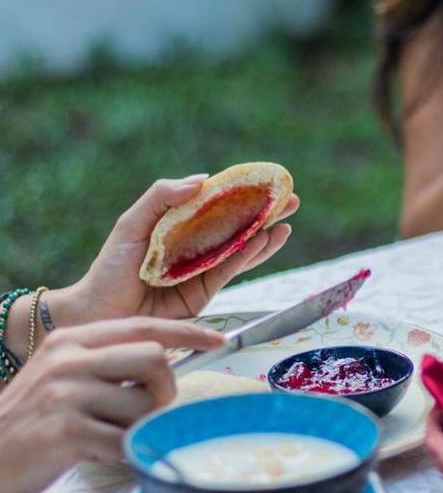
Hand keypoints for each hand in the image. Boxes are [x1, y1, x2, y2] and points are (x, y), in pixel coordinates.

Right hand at [0, 317, 223, 492]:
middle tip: (147, 409)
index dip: (187, 333)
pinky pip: (125, 441)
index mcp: (73, 340)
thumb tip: (167, 363)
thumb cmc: (33, 419)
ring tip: (110, 434)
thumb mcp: (63, 374)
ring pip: (144, 405)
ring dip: (139, 427)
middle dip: (164, 389)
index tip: (218, 339)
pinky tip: (100, 452)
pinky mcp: (65, 433)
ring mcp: (66, 395)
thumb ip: (108, 362)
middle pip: (155, 359)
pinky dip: (124, 451)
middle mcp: (70, 361)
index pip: (144, 326)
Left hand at [65, 175, 299, 323]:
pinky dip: (249, 256)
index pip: (217, 204)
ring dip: (265, 236)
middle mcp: (196, 245)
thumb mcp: (132, 224)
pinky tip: (264, 241)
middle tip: (291, 200)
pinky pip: (231, 270)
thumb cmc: (110, 268)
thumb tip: (203, 179)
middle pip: (238, 226)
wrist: (100, 313)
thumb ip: (162, 196)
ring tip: (284, 223)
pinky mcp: (206, 293)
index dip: (243, 192)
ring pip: (241, 249)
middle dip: (266, 214)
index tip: (268, 182)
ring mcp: (203, 269)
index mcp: (179, 225)